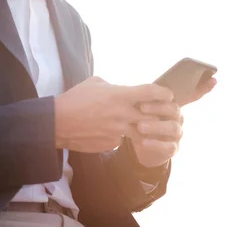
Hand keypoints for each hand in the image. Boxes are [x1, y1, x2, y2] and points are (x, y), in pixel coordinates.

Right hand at [54, 77, 173, 152]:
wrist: (58, 123)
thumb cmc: (75, 99)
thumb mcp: (95, 83)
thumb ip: (113, 85)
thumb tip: (124, 89)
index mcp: (119, 95)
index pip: (150, 92)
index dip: (163, 93)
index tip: (168, 95)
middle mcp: (122, 114)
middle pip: (153, 116)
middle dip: (160, 116)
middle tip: (163, 114)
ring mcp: (118, 131)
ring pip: (142, 133)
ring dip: (145, 130)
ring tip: (143, 126)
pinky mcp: (112, 144)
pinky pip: (124, 140)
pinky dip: (124, 137)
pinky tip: (115, 133)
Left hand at [132, 76, 216, 167]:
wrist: (139, 145)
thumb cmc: (142, 120)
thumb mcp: (143, 106)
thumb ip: (149, 95)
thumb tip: (152, 86)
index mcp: (173, 104)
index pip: (192, 94)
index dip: (203, 87)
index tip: (213, 79)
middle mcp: (179, 118)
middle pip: (175, 110)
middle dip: (159, 107)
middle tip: (142, 107)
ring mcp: (177, 134)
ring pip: (173, 128)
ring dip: (155, 126)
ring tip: (140, 126)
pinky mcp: (173, 149)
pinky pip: (167, 146)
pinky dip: (155, 144)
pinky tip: (143, 142)